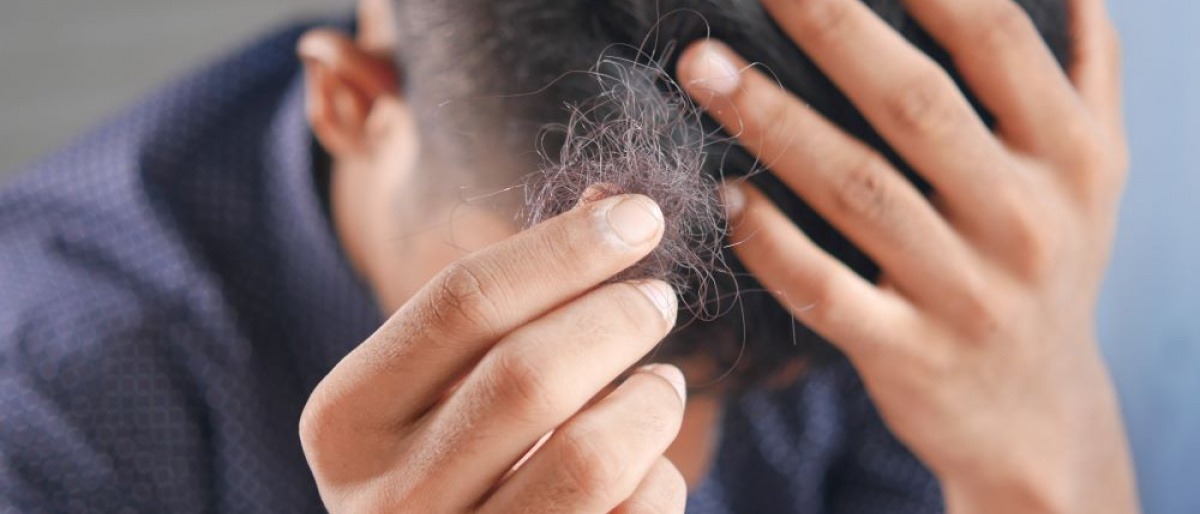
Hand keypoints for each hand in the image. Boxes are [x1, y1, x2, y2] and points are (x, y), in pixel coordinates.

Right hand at [300, 193, 688, 512]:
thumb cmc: (455, 456)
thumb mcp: (443, 384)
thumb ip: (509, 302)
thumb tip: (614, 207)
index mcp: (346, 420)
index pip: (461, 303)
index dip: (565, 249)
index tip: (639, 216)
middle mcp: (384, 502)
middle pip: (528, 375)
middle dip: (616, 317)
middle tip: (657, 297)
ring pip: (590, 455)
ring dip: (649, 401)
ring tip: (660, 383)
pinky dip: (658, 475)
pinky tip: (643, 463)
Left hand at [678, 0, 1134, 511]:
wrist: (1038, 413)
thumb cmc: (1052, 266)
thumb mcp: (1095, 173)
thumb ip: (1082, 75)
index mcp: (1071, 157)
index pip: (995, 41)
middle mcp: (1024, 219)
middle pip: (913, 103)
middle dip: (827, 30)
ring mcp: (964, 292)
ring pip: (855, 190)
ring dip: (772, 122)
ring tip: (703, 70)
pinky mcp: (907, 353)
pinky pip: (826, 290)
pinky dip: (771, 242)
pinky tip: (727, 195)